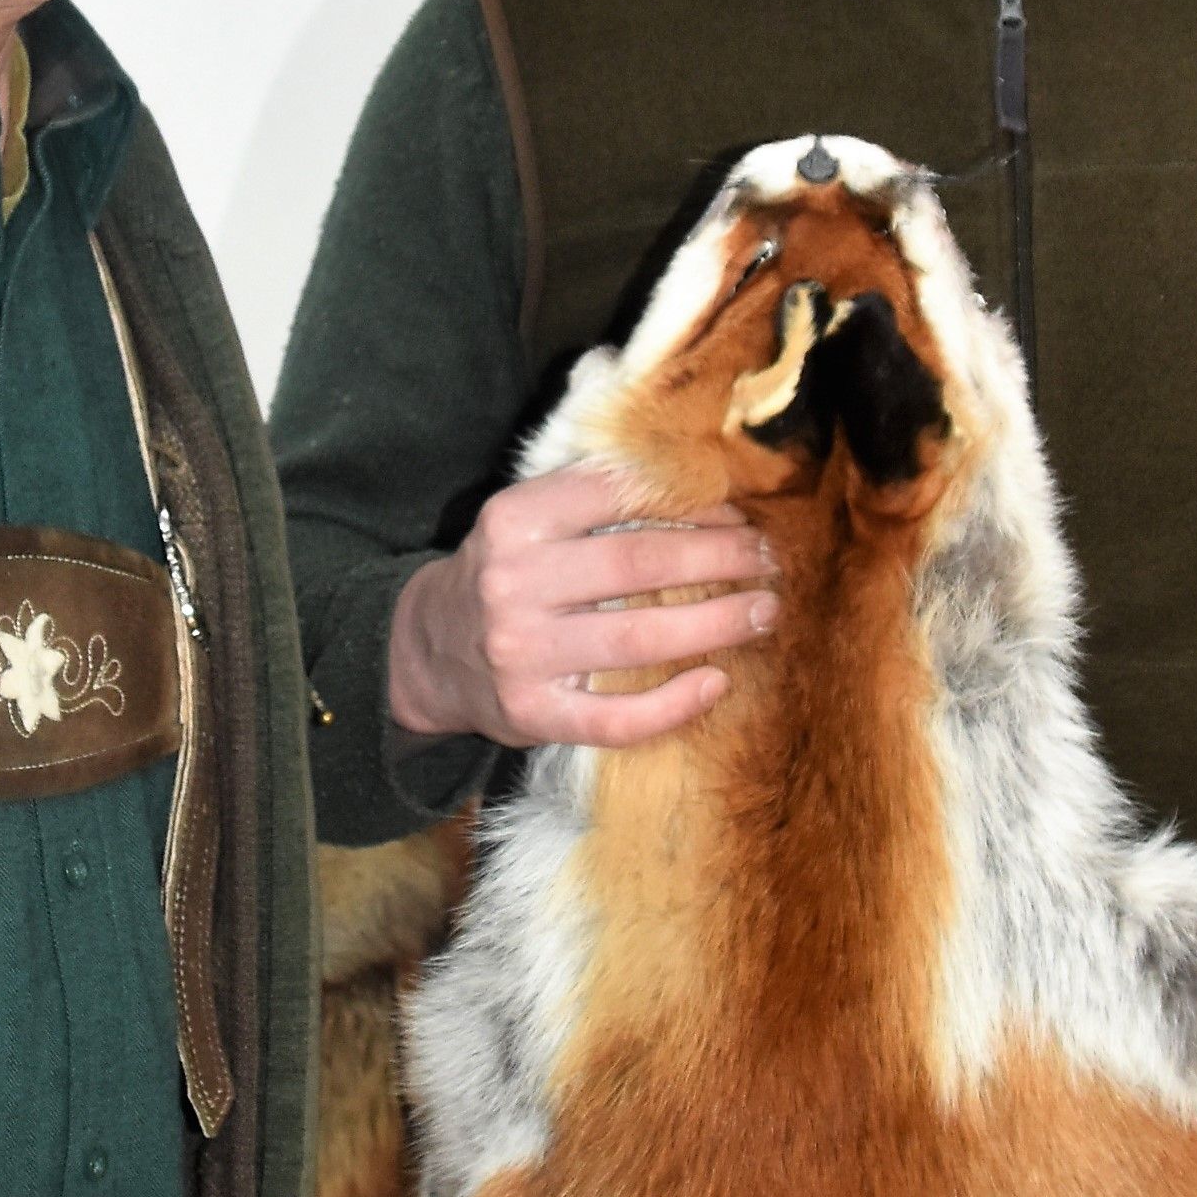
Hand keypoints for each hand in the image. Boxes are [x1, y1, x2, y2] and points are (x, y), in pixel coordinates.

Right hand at [389, 462, 776, 749]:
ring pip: (637, 639)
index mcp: (515, 520)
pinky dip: (674, 704)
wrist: (427, 653)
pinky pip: (616, 718)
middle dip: (719, 558)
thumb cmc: (503, 575)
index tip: (740, 510)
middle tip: (769, 560)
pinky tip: (717, 683)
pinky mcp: (532, 713)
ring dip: (716, 624)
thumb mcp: (526, 518)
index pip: (618, 495)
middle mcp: (513, 583)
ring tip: (763, 612)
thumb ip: (592, 494)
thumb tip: (702, 478)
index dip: (691, 500)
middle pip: (639, 564)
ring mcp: (521, 654)